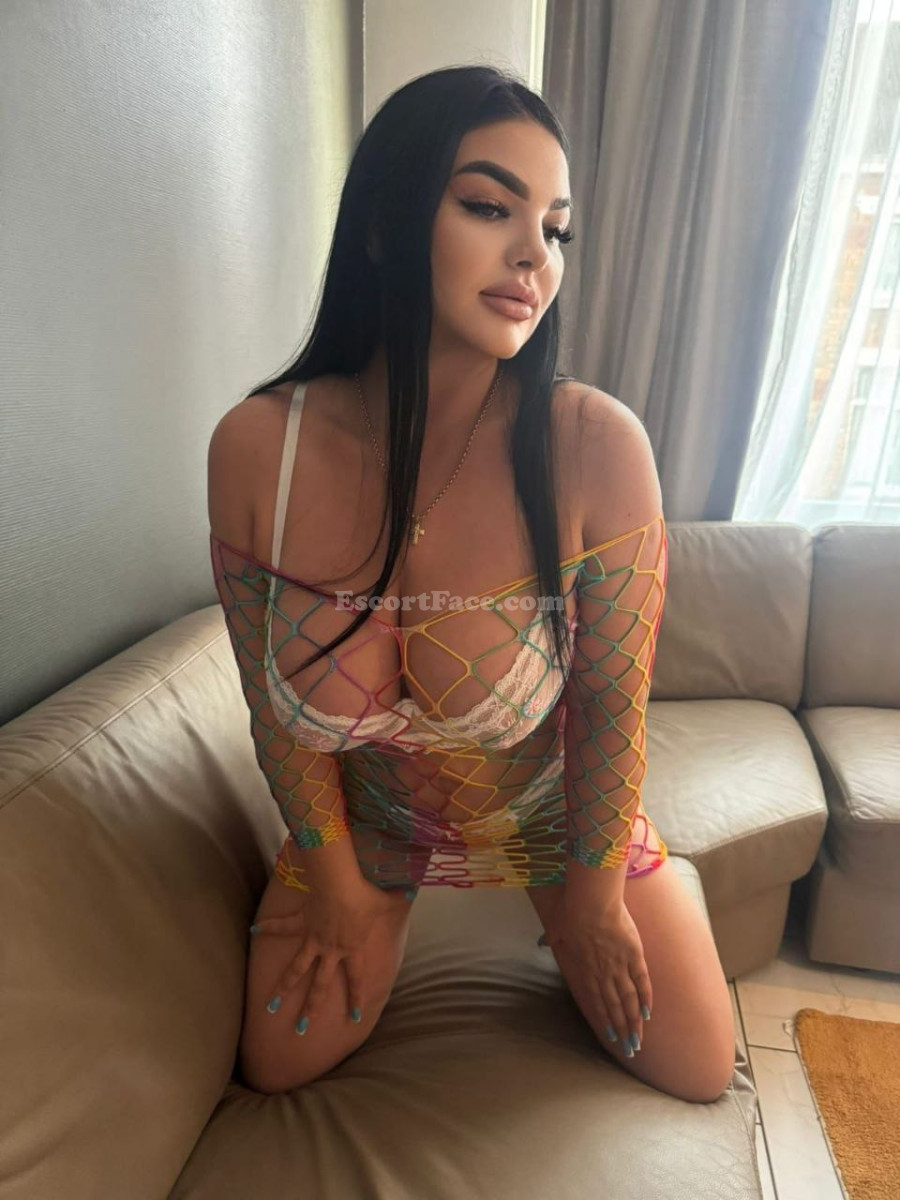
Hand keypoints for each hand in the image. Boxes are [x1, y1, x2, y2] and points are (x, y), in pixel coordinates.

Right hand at [249, 878, 412, 1024]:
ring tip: (270, 1006)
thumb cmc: (365, 893)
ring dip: (283, 987)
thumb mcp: (388, 900)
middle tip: (301, 1030)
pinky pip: (283, 927)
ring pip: (296, 969)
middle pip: (320, 985)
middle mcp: (331, 950)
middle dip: (310, 1009)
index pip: (357, 979)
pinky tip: (254, 930)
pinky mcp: (301, 922)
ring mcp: (313, 938)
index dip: (356, 998)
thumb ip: (400, 899)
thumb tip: (413, 890)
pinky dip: (269, 927)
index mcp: (352, 948)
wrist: (339, 883)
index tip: (354, 1019)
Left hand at [543, 896, 651, 1047]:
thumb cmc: (571, 914)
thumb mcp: (557, 929)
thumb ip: (553, 939)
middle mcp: (603, 974)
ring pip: (629, 1000)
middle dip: (621, 1030)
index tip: (611, 1038)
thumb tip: (543, 942)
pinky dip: (645, 998)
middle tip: (629, 1048)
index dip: (604, 1021)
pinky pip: (642, 981)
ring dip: (634, 1022)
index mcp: (584, 971)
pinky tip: (648, 1013)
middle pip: (614, 1007)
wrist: (590, 904)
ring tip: (639, 1040)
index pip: (596, 1002)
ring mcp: (619, 966)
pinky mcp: (634, 955)